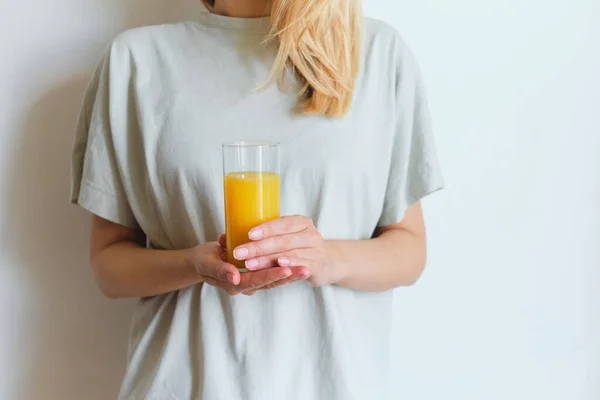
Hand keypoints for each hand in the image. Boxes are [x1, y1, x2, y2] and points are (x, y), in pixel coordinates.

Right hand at [190, 241, 308, 295]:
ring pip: (275, 281)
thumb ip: (220, 270)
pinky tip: (301, 264)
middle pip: (269, 283)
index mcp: (234, 285)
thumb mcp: (207, 264)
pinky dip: (287, 270)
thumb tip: (235, 277)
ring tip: (308, 269)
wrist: (203, 262)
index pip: (255, 281)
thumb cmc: (204, 260)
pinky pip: (274, 275)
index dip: (271, 275)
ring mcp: (253, 282)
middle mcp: (246, 286)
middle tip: (305, 269)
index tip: (286, 269)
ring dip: (291, 275)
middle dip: (288, 276)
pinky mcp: (258, 275)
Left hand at [232, 215, 338, 286]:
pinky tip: (278, 267)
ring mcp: (316, 250)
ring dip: (268, 260)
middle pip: (283, 240)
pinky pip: (301, 265)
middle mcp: (311, 234)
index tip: (249, 234)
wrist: (325, 262)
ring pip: (289, 254)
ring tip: (250, 264)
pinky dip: (289, 266)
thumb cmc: (298, 247)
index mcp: (301, 222)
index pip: (283, 223)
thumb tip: (227, 236)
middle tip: (240, 252)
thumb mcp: (288, 235)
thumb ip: (268, 234)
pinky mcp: (317, 266)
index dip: (266, 228)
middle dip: (260, 247)